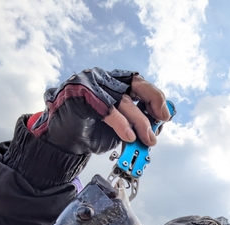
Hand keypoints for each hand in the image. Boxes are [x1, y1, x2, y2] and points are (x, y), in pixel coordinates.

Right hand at [29, 68, 170, 154]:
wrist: (64, 140)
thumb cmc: (91, 131)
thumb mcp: (120, 128)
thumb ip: (136, 123)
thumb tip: (158, 127)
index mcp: (116, 83)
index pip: (141, 85)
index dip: (156, 98)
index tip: (165, 115)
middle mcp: (106, 80)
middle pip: (136, 85)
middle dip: (153, 102)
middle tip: (161, 122)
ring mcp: (93, 85)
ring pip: (124, 101)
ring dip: (139, 122)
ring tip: (148, 139)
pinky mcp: (82, 95)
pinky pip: (107, 109)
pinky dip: (120, 124)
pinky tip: (129, 136)